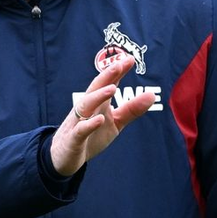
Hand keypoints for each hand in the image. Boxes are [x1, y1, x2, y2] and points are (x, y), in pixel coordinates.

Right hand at [49, 56, 155, 177]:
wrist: (64, 158)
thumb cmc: (91, 137)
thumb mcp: (115, 123)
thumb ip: (131, 110)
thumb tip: (151, 95)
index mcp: (97, 104)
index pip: (107, 84)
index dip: (117, 72)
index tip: (130, 59)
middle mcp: (86, 110)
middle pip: (94, 89)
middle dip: (106, 76)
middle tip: (119, 64)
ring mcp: (77, 124)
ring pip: (85, 106)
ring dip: (98, 96)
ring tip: (113, 88)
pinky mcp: (73, 140)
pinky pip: (80, 131)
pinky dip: (89, 125)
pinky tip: (100, 120)